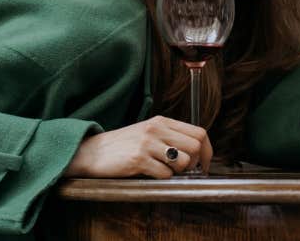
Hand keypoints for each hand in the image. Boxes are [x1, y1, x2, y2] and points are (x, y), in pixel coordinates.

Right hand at [63, 115, 212, 177]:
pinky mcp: (138, 159)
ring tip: (164, 171)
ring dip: (178, 172)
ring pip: (183, 161)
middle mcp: (157, 129)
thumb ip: (171, 137)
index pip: (199, 133)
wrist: (92, 152)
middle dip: (195, 163)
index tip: (204, 164)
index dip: (207, 151)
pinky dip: (162, 178)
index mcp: (162, 121)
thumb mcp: (149, 133)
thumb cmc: (123, 145)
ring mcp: (147, 143)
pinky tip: (150, 174)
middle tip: (185, 172)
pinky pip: (164, 174)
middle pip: (196, 146)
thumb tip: (197, 153)